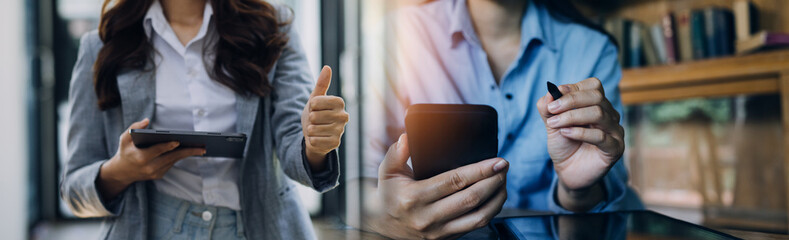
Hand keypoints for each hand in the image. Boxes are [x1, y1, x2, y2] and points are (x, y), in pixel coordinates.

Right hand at [97, 119, 204, 200]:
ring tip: (201, 147)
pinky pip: (172, 163)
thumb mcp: (124, 138)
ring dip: (187, 154)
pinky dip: (180, 156)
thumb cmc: (125, 151)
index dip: (168, 146)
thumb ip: (134, 128)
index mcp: (141, 158)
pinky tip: (191, 150)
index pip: (157, 151)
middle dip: (187, 152)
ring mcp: (155, 173)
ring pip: (174, 161)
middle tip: (202, 147)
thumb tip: (146, 120)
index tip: (178, 141)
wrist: (122, 172)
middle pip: (172, 158)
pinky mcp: (160, 175)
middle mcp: (149, 167)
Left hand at [301, 66, 349, 171]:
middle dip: (310, 119)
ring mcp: (341, 131)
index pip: (315, 102)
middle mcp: (344, 116)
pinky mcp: (336, 144)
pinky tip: (318, 138)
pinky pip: (315, 140)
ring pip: (314, 129)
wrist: (315, 134)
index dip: (310, 106)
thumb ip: (321, 84)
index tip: (315, 109)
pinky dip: (312, 140)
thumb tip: (327, 67)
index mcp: (339, 102)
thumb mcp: (315, 99)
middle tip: (316, 121)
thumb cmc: (316, 113)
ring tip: (317, 129)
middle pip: (314, 116)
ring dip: (311, 130)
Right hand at [369, 134, 507, 239]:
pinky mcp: (445, 238)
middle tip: (504, 168)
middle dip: (493, 182)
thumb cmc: (389, 192)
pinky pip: (474, 227)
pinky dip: (490, 212)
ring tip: (503, 183)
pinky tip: (495, 198)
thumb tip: (407, 138)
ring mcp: (438, 231)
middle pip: (471, 199)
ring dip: (496, 199)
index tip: (497, 161)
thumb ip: (396, 153)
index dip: (479, 171)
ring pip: (478, 217)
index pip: (454, 181)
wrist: (382, 223)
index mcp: (414, 197)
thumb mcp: (387, 171)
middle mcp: (427, 217)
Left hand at [536, 78, 624, 210]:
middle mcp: (610, 115)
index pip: (593, 86)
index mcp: (598, 105)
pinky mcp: (615, 149)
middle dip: (571, 100)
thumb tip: (549, 92)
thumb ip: (548, 108)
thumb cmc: (564, 144)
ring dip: (572, 116)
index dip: (573, 88)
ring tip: (554, 124)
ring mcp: (615, 131)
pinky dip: (580, 132)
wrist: (567, 171)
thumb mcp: (552, 123)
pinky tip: (565, 133)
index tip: (555, 94)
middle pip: (596, 97)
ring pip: (599, 114)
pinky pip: (600, 136)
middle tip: (551, 109)